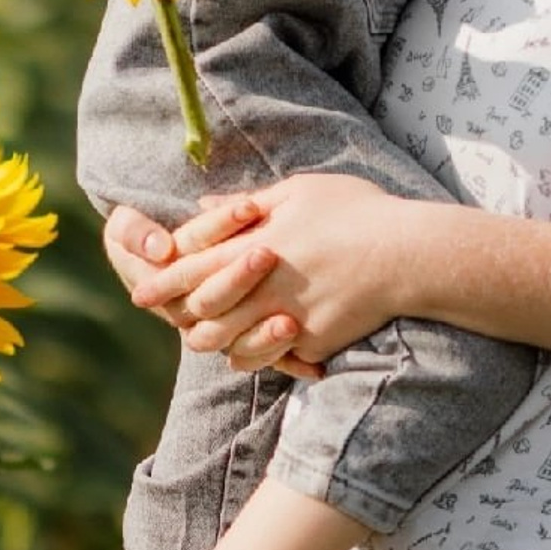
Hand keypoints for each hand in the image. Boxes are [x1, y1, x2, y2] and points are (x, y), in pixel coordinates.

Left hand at [103, 176, 420, 371]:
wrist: (408, 255)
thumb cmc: (357, 212)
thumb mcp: (301, 191)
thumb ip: (248, 202)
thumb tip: (203, 204)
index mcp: (256, 244)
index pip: (193, 268)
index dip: (163, 281)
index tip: (141, 292)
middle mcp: (264, 286)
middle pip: (204, 314)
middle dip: (180, 317)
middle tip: (170, 320)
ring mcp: (287, 319)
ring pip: (232, 345)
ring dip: (217, 342)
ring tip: (209, 337)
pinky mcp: (311, 344)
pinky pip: (274, 358)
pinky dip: (264, 354)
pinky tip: (261, 347)